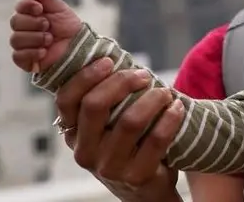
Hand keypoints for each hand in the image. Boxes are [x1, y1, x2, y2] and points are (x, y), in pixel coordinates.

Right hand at [8, 0, 83, 72]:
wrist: (77, 48)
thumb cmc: (68, 27)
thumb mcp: (60, 9)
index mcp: (31, 13)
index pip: (20, 6)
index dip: (27, 6)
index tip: (39, 8)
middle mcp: (24, 27)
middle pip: (15, 22)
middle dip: (34, 24)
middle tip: (48, 25)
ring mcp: (22, 44)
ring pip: (16, 39)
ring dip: (36, 38)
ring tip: (50, 39)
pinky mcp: (23, 59)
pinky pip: (18, 55)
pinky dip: (32, 53)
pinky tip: (44, 52)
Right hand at [56, 57, 185, 189]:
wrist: (146, 190)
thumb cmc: (126, 146)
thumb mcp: (104, 128)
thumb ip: (103, 100)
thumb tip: (112, 55)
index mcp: (73, 134)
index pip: (67, 100)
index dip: (86, 76)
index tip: (109, 60)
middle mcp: (85, 152)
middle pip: (95, 105)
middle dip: (122, 81)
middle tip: (143, 74)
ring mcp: (109, 167)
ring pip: (129, 121)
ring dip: (152, 99)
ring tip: (166, 92)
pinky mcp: (136, 177)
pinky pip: (156, 140)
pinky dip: (169, 118)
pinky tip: (177, 108)